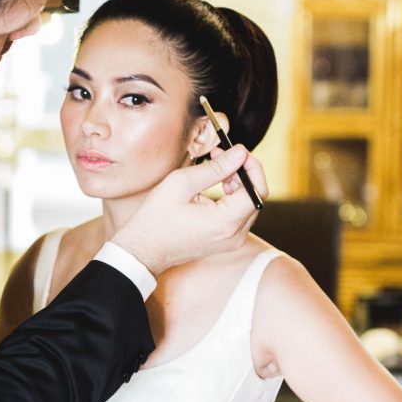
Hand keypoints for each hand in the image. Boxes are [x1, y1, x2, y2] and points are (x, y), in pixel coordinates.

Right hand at [110, 145, 268, 275]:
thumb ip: (216, 167)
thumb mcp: (182, 183)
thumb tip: (240, 153)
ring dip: (238, 183)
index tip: (238, 152)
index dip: (252, 167)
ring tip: (217, 168)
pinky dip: (232, 197)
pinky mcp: (226, 242)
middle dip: (243, 172)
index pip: (257, 190)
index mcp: (226, 222)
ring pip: (248, 205)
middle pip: (255, 197)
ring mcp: (232, 241)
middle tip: (223, 155)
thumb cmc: (156, 218)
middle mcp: (235, 236)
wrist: (143, 250)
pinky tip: (216, 185)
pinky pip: (239, 215)